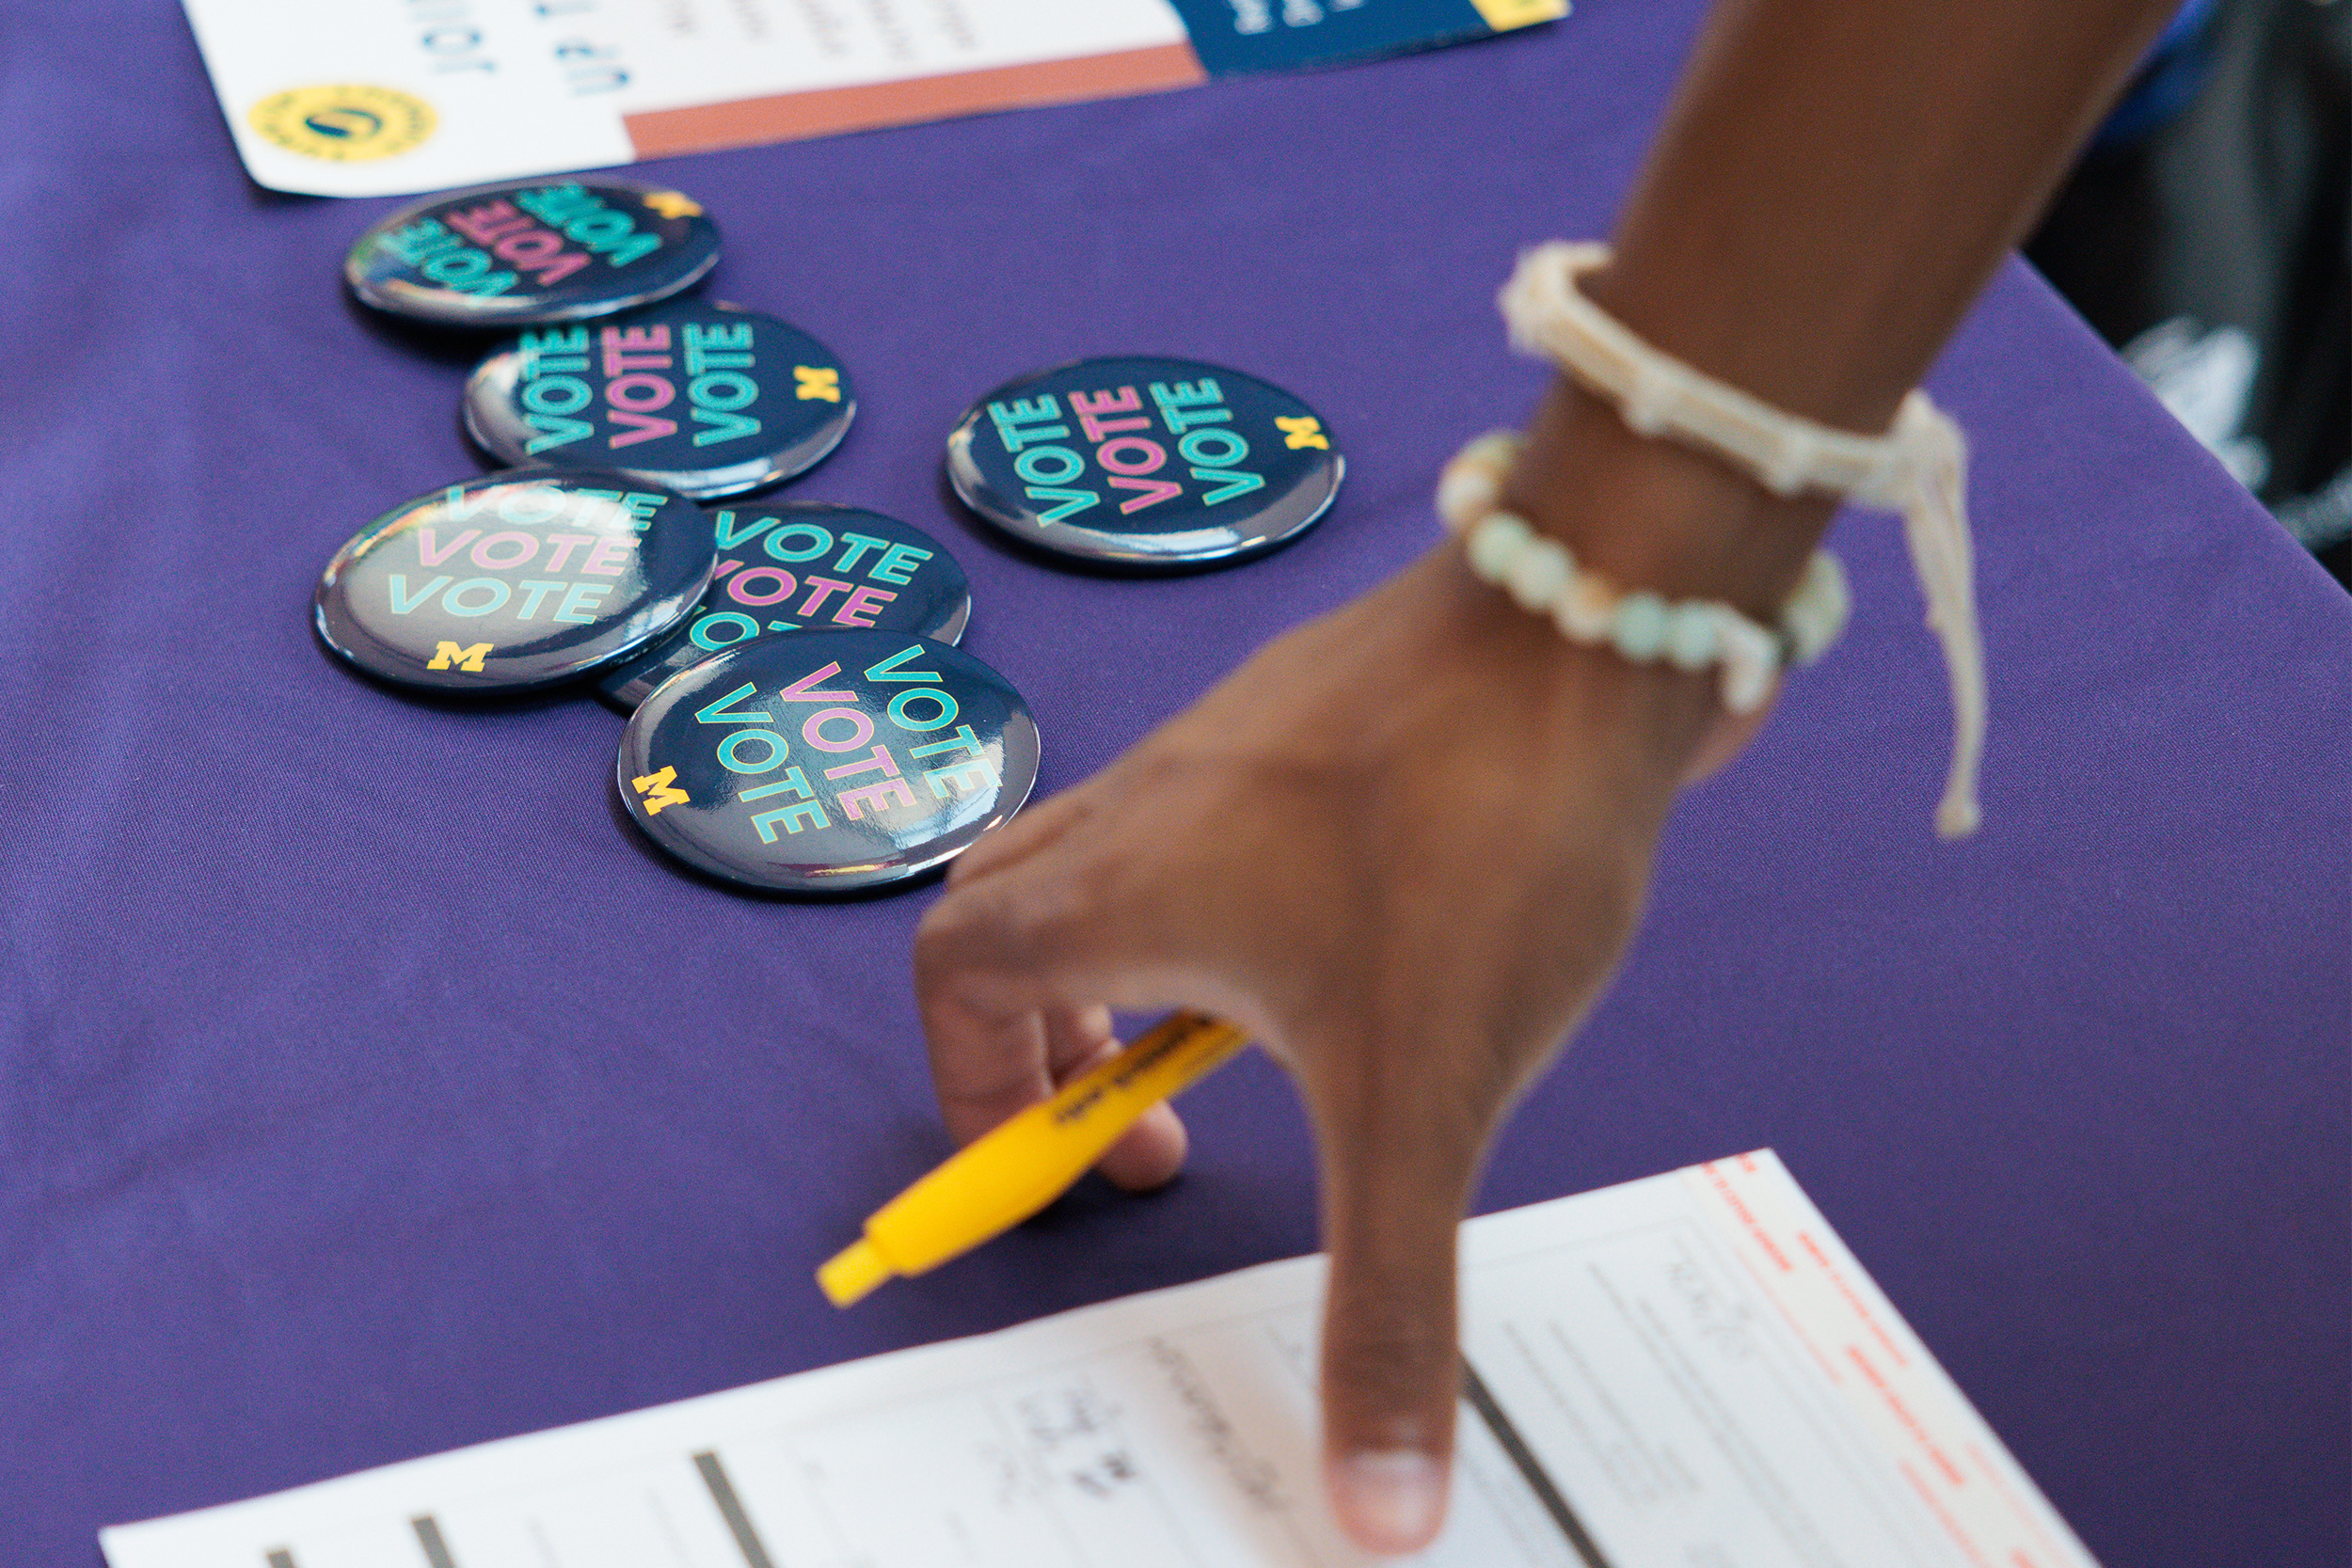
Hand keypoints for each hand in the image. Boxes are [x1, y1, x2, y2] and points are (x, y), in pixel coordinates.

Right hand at [914, 491, 1754, 1549]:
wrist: (1598, 618)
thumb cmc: (1476, 832)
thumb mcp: (1422, 1099)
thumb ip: (1387, 1305)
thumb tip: (1374, 1512)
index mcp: (1122, 886)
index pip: (956, 974)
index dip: (981, 1084)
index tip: (1086, 1162)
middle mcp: (1151, 802)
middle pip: (1016, 908)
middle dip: (1051, 1032)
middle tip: (1153, 1114)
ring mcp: (1237, 745)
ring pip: (1122, 854)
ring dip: (1154, 962)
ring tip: (1270, 1043)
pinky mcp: (1324, 720)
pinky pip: (1226, 812)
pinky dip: (1245, 896)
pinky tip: (1371, 945)